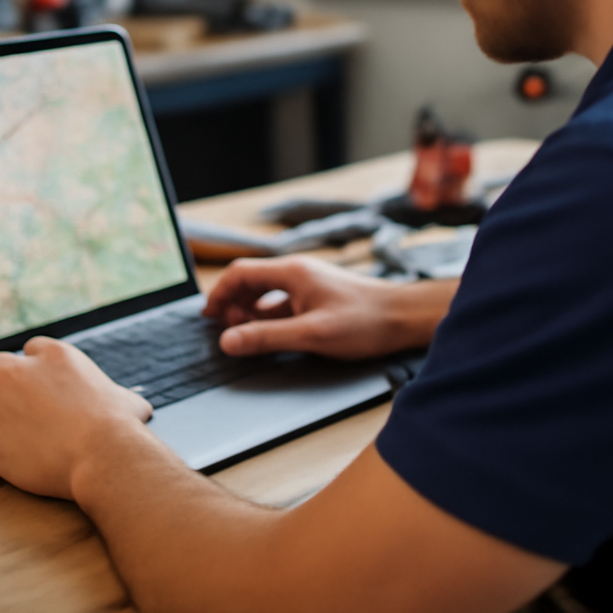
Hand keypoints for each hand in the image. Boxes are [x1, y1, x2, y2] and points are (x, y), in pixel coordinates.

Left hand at [0, 336, 152, 498]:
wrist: (103, 455)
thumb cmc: (119, 428)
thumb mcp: (126, 400)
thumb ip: (117, 396)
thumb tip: (134, 407)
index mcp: (54, 354)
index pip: (30, 350)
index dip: (34, 371)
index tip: (38, 389)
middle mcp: (18, 369)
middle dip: (4, 384)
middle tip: (17, 407)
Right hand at [201, 256, 454, 359]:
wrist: (404, 318)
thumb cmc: (365, 322)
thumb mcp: (311, 334)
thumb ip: (267, 337)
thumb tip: (227, 341)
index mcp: (293, 272)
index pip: (241, 273)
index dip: (219, 294)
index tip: (208, 317)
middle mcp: (299, 273)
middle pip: (251, 281)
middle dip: (232, 304)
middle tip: (224, 330)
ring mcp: (310, 286)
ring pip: (267, 295)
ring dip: (251, 312)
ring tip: (244, 335)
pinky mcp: (319, 300)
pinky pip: (284, 305)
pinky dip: (270, 318)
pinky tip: (271, 335)